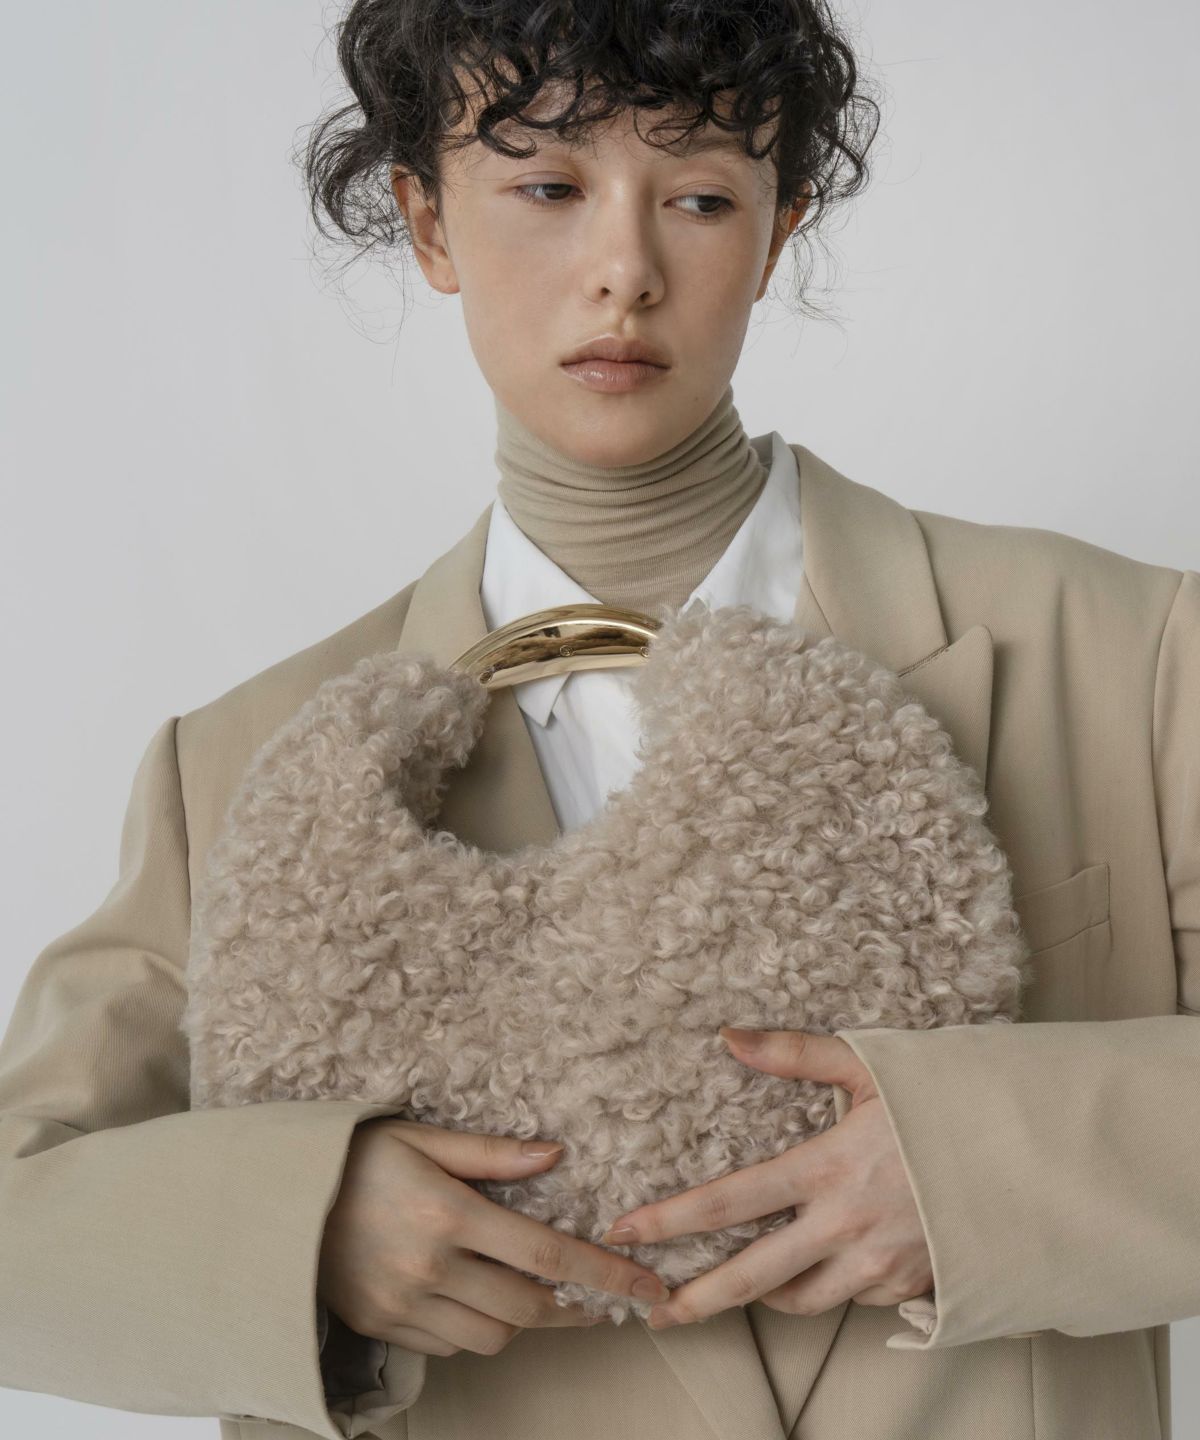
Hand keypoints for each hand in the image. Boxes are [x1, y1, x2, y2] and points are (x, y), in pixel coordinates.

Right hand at [319, 1117, 671, 1355]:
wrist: (273, 1199)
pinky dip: (475, 1327)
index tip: (647, 1287)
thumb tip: (556, 1154)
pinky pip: (450, 1344)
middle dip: (573, 1306)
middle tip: (597, 1296)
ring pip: (493, 1336)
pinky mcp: (382, 1326)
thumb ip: (492, 1152)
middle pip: (529, 1308)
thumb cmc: (354, 1156)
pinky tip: (478, 1296)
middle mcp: (429, 1267)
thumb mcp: (422, 1137)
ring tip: (535, 1293)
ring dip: (524, 1320)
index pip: (548, 1255)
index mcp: (448, 1214)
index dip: (606, 1274)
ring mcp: (403, 1304)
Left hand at [598, 1029, 933, 1329]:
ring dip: (762, 1298)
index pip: (731, 1200)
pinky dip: (829, 1287)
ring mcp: (881, 1265)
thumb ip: (795, 1053)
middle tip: (653, 1310)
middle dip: (696, 1298)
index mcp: (829, 1168)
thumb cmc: (949, 1102)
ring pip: (802, 1300)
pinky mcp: (913, 1287)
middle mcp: (847, 1227)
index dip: (672, 1220)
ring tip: (732, 1291)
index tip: (626, 1231)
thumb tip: (728, 1036)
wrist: (1035, 1158)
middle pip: (752, 1277)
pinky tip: (819, 1269)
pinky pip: (853, 1298)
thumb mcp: (872, 1066)